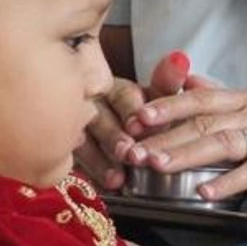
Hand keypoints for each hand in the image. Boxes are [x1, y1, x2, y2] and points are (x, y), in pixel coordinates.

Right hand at [77, 51, 195, 191]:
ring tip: (116, 178)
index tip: (140, 122)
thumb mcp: (156, 99)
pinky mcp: (66, 154)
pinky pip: (73, 164)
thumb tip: (180, 59)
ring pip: (82, 142)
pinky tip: (99, 187)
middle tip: (129, 152)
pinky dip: (89, 176)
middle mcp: (89, 106)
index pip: (121, 95)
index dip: (131, 109)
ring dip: (99, 160)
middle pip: (99, 118)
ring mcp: (74, 130)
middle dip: (114, 137)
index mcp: (112, 87)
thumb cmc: (139, 116)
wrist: (124, 142)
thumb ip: (167, 82)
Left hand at [128, 83, 246, 199]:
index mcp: (245, 100)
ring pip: (222, 143)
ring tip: (158, 166)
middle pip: (203, 122)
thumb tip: (186, 83)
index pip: (198, 98)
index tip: (136, 118)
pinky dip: (228, 181)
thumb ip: (221, 97)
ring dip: (187, 154)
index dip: (166, 107)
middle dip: (165, 136)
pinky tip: (205, 192)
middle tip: (133, 149)